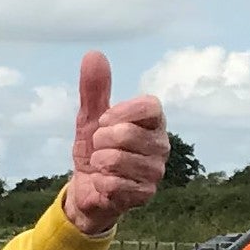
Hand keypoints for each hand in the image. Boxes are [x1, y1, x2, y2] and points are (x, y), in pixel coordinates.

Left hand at [63, 50, 167, 237]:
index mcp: (153, 122)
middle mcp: (161, 145)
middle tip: (99, 147)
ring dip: (99, 162)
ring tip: (101, 164)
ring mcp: (155, 171)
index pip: (150, 106)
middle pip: (127, 134)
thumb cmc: (96, 150)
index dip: (121, 112)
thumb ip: (94, 90)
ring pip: (119, 160)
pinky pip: (115, 185)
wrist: (87, 190)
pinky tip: (103, 183)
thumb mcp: (90, 118)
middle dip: (100, 140)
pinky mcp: (145, 195)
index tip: (104, 120)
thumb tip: (93, 55)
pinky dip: (100, 183)